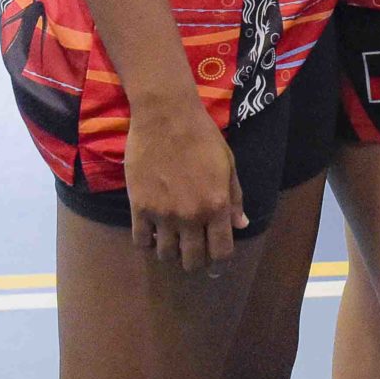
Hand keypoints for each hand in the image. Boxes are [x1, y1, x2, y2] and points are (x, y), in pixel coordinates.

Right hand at [124, 96, 245, 270]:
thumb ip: (235, 198)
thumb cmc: (203, 137)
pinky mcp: (138, 207)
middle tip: (193, 251)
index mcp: (217, 205)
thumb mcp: (228, 165)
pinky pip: (140, 240)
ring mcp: (162, 214)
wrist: (167, 117)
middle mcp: (190, 215)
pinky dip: (147, 242)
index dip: (220, 257)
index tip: (216, 253)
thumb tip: (240, 224)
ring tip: (172, 241)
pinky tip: (152, 232)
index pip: (221, 251)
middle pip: (192, 260)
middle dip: (195, 261)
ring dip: (170, 252)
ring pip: (165, 255)